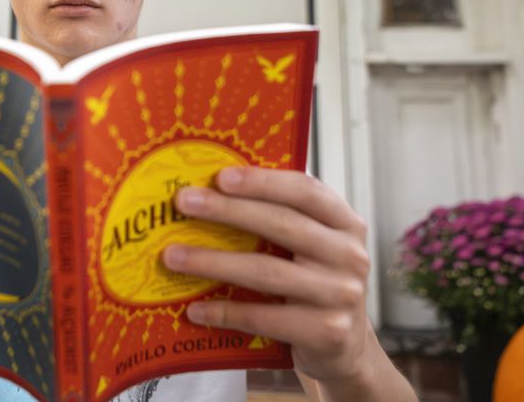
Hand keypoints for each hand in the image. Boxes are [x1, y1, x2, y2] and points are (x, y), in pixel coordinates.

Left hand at [161, 166, 371, 382]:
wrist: (345, 345)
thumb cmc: (316, 282)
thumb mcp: (313, 245)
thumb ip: (282, 217)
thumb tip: (214, 189)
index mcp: (346, 223)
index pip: (305, 191)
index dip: (262, 182)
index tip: (220, 176)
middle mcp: (350, 255)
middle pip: (282, 225)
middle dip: (227, 211)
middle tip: (184, 203)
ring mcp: (341, 295)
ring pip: (267, 272)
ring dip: (213, 262)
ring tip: (173, 256)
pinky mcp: (326, 332)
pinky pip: (265, 318)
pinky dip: (225, 312)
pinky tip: (195, 308)